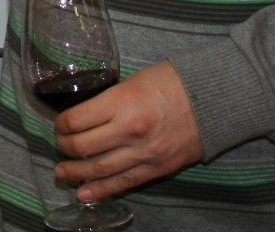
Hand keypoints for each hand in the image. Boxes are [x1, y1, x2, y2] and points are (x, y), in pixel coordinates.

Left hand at [53, 61, 204, 202]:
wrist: (216, 99)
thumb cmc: (173, 82)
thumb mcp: (132, 80)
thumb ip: (109, 99)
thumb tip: (86, 114)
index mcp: (121, 103)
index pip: (76, 120)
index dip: (60, 124)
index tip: (59, 123)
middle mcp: (130, 131)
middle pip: (83, 147)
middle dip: (64, 147)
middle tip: (59, 144)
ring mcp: (145, 153)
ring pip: (100, 170)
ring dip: (76, 173)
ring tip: (62, 173)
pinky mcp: (158, 168)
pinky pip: (125, 183)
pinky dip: (102, 190)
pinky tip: (85, 194)